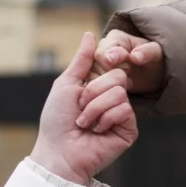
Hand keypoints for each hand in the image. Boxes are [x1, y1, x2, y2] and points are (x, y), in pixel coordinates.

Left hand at [33, 35, 138, 185]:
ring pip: (119, 92)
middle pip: (118, 75)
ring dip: (95, 108)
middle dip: (92, 91)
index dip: (103, 66)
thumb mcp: (66, 84)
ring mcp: (121, 113)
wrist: (59, 152)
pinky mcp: (129, 128)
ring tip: (85, 123)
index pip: (111, 63)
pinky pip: (124, 109)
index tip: (89, 76)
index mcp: (98, 84)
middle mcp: (112, 97)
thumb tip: (90, 34)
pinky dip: (104, 119)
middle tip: (80, 107)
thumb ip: (81, 60)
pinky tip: (96, 131)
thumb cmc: (57, 121)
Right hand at [90, 28, 165, 96]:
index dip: (112, 62)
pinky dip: (108, 90)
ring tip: (128, 82)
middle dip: (112, 74)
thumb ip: (147, 52)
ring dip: (110, 83)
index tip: (128, 68)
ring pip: (93, 77)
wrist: (153, 74)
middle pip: (95, 65)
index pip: (102, 51)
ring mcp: (97, 64)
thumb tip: (134, 56)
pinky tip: (122, 88)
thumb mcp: (156, 53)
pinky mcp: (98, 77)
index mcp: (115, 38)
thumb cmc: (154, 59)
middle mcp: (102, 49)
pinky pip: (95, 86)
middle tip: (129, 76)